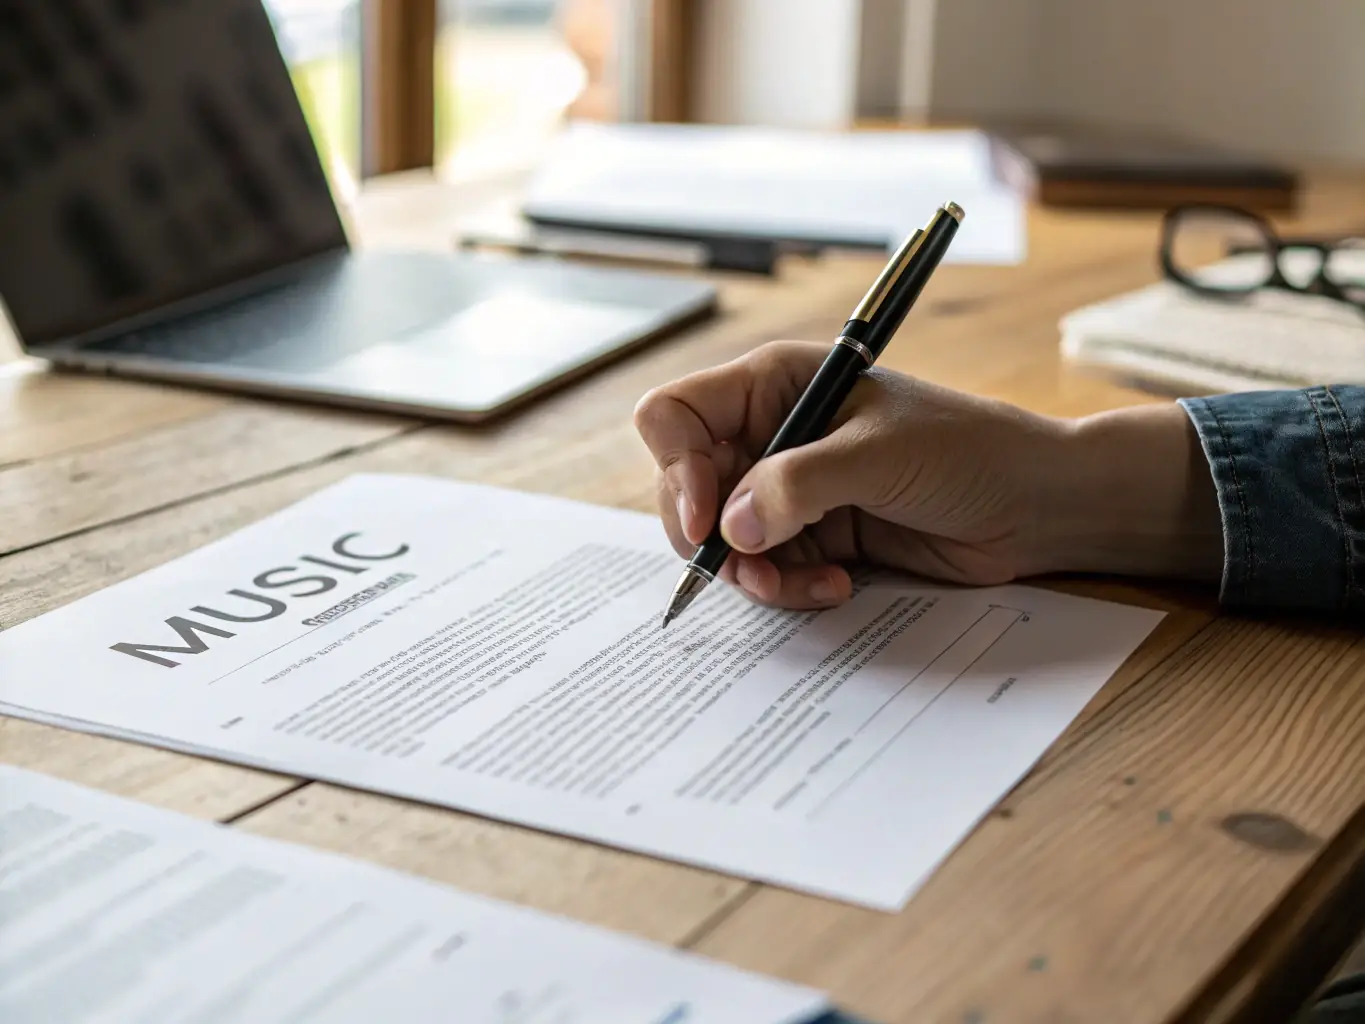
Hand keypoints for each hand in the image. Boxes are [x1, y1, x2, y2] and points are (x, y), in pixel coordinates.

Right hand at [634, 340, 1221, 609]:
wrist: (1034, 506)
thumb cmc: (967, 451)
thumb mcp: (878, 455)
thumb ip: (797, 486)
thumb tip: (728, 529)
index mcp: (775, 386)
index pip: (677, 416)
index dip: (678, 467)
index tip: (709, 519)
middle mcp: (771, 434)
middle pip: (687, 488)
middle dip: (710, 535)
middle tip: (749, 566)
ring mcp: (789, 489)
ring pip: (722, 540)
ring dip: (752, 573)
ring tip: (805, 583)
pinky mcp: (813, 535)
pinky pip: (766, 570)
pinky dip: (788, 587)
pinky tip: (837, 585)